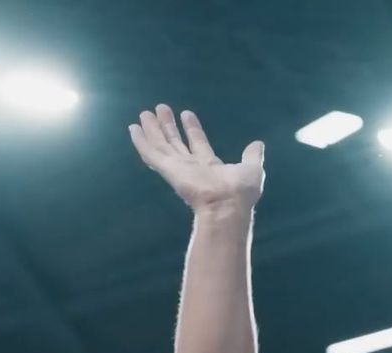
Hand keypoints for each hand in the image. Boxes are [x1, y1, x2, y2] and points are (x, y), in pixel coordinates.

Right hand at [128, 104, 263, 213]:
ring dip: (153, 129)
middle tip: (162, 108)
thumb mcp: (252, 169)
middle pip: (176, 142)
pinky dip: (141, 141)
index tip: (187, 114)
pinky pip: (151, 153)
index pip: (198, 143)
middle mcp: (191, 167)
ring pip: (161, 145)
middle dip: (168, 126)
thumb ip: (252, 156)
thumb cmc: (240, 192)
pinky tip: (133, 129)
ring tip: (145, 112)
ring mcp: (178, 168)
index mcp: (210, 167)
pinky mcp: (168, 169)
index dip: (192, 129)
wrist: (228, 205)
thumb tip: (258, 144)